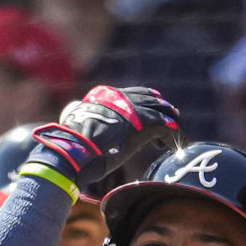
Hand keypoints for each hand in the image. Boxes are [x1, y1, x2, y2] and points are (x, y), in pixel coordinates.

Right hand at [31, 85, 181, 190]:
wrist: (73, 152)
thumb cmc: (69, 142)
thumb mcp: (71, 119)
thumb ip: (76, 111)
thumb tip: (71, 108)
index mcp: (107, 97)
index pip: (134, 94)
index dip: (147, 100)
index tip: (155, 105)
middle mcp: (122, 100)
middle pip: (152, 100)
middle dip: (164, 110)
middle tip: (173, 120)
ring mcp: (134, 111)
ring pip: (162, 112)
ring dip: (171, 124)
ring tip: (176, 136)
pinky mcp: (143, 126)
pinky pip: (165, 127)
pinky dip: (171, 136)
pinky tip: (171, 146)